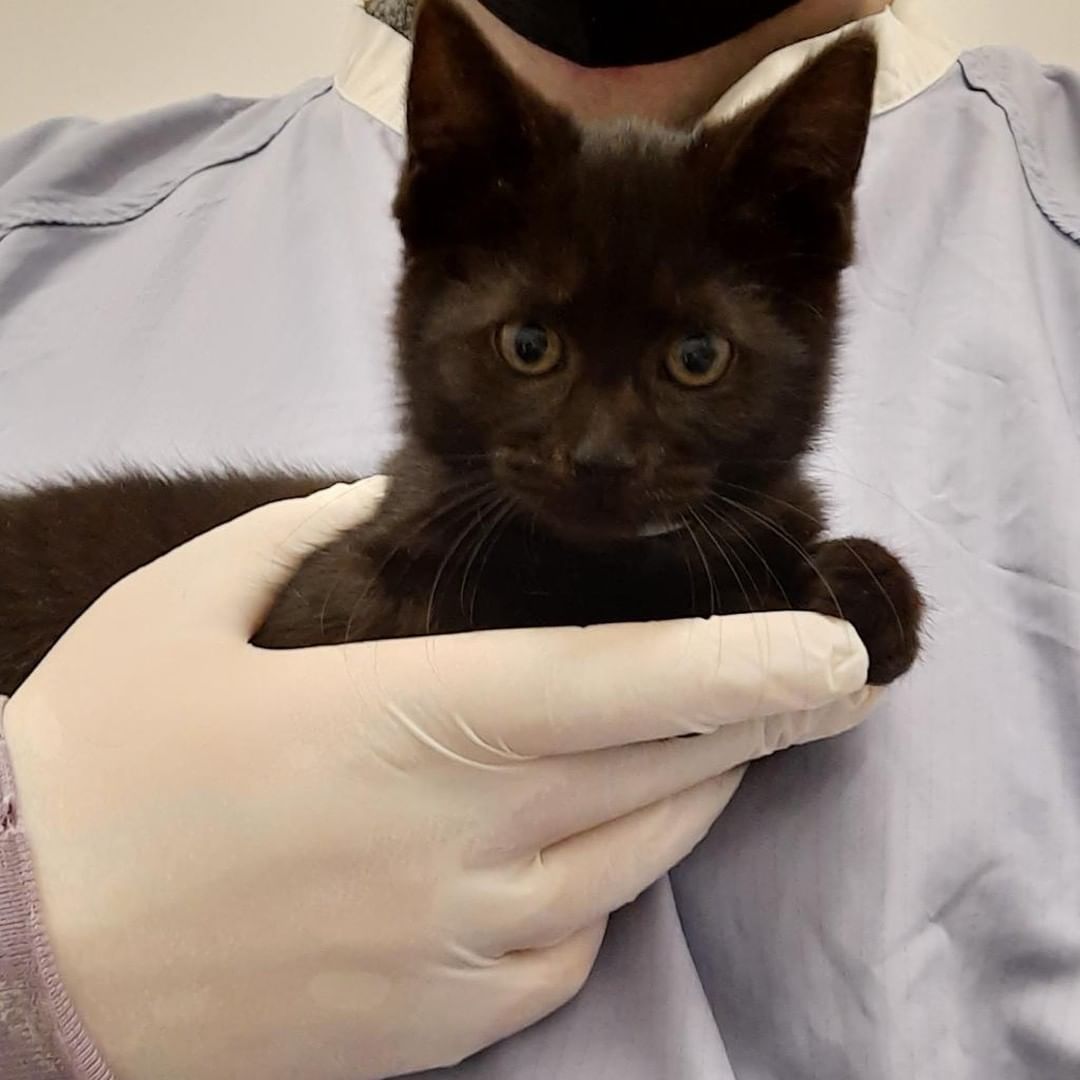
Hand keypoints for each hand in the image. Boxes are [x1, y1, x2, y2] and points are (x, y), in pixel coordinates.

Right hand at [4, 478, 873, 1079]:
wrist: (7, 955)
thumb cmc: (95, 765)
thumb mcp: (183, 610)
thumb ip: (297, 535)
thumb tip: (370, 499)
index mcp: (407, 717)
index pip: (620, 682)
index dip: (744, 663)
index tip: (837, 649)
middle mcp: (459, 838)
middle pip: (663, 773)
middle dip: (762, 723)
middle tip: (825, 683)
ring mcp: (456, 943)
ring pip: (635, 866)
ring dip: (688, 798)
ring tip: (711, 747)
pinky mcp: (436, 1023)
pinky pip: (568, 951)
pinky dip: (600, 892)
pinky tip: (573, 855)